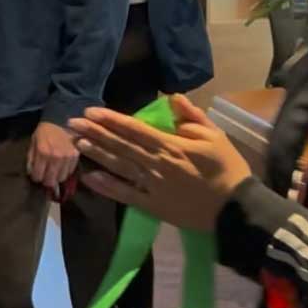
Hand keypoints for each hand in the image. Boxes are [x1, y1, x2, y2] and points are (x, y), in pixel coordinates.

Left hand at [26, 120, 78, 193]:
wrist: (61, 120)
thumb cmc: (44, 132)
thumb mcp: (33, 143)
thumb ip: (31, 159)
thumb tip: (31, 174)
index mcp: (42, 153)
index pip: (38, 176)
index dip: (36, 177)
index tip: (37, 174)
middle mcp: (55, 157)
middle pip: (50, 181)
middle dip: (46, 180)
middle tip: (45, 175)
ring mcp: (67, 158)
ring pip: (61, 178)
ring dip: (56, 177)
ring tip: (54, 171)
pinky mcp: (76, 157)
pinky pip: (70, 172)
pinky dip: (65, 172)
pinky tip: (62, 166)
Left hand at [67, 94, 250, 231]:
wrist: (235, 209)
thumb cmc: (227, 169)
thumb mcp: (215, 136)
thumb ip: (192, 117)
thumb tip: (173, 98)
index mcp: (170, 145)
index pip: (134, 128)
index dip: (111, 119)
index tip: (91, 111)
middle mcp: (155, 164)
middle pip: (120, 145)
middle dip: (95, 132)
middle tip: (72, 122)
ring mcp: (152, 186)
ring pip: (119, 166)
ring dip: (97, 154)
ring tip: (77, 142)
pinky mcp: (152, 205)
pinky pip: (125, 194)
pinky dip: (107, 186)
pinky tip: (90, 178)